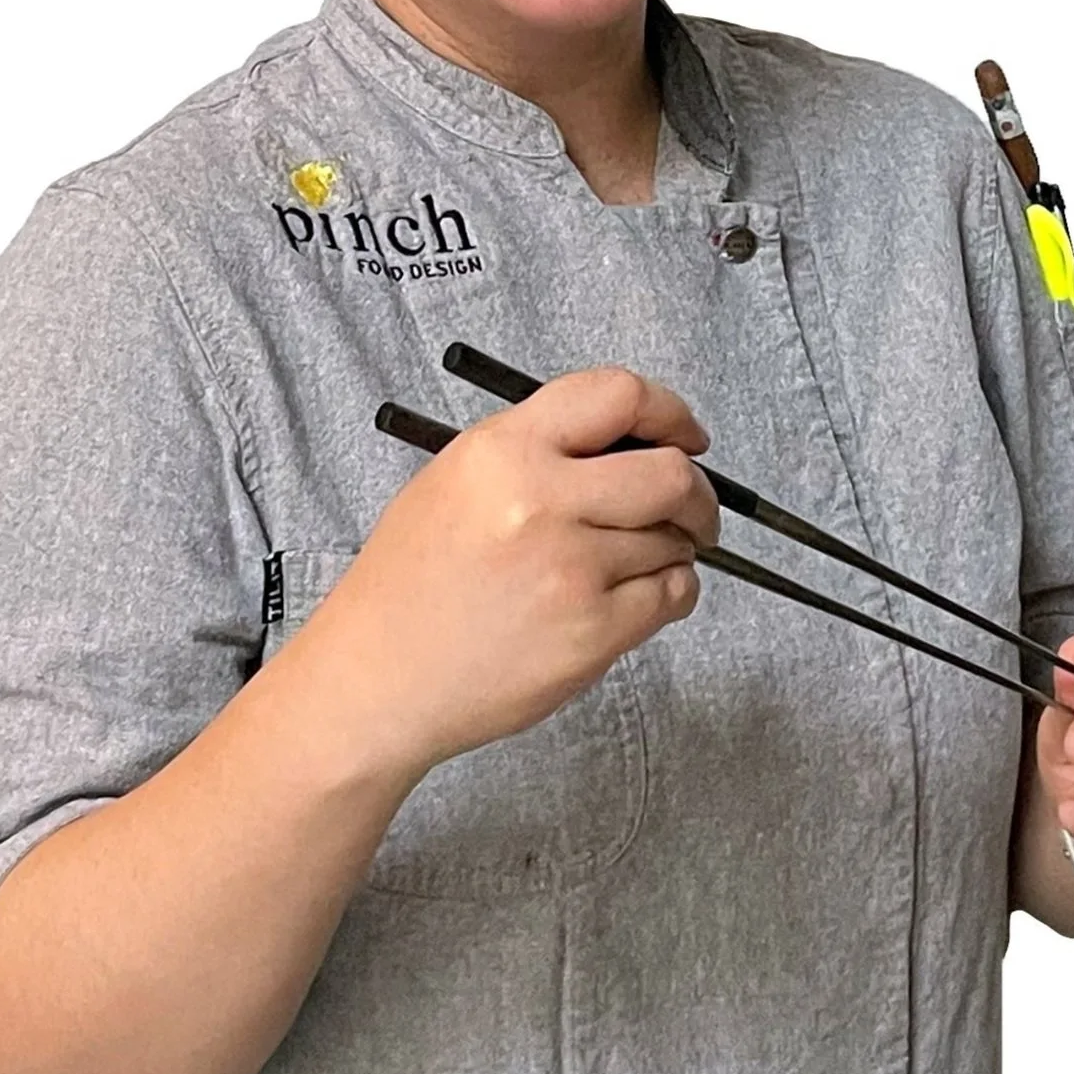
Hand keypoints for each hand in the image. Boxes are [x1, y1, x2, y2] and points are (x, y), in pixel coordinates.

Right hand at [304, 367, 721, 777]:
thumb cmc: (411, 583)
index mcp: (503, 451)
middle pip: (671, 474)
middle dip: (696, 491)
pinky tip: (632, 597)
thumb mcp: (455, 479)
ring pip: (674, 541)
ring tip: (626, 565)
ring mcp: (571, 569)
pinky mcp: (592, 633)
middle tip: (690, 509)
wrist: (378, 677)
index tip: (686, 436)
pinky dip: (669, 592)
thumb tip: (633, 442)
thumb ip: (539, 449)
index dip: (670, 413)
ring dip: (670, 549)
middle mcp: (541, 501)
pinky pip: (672, 595)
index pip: (620, 395)